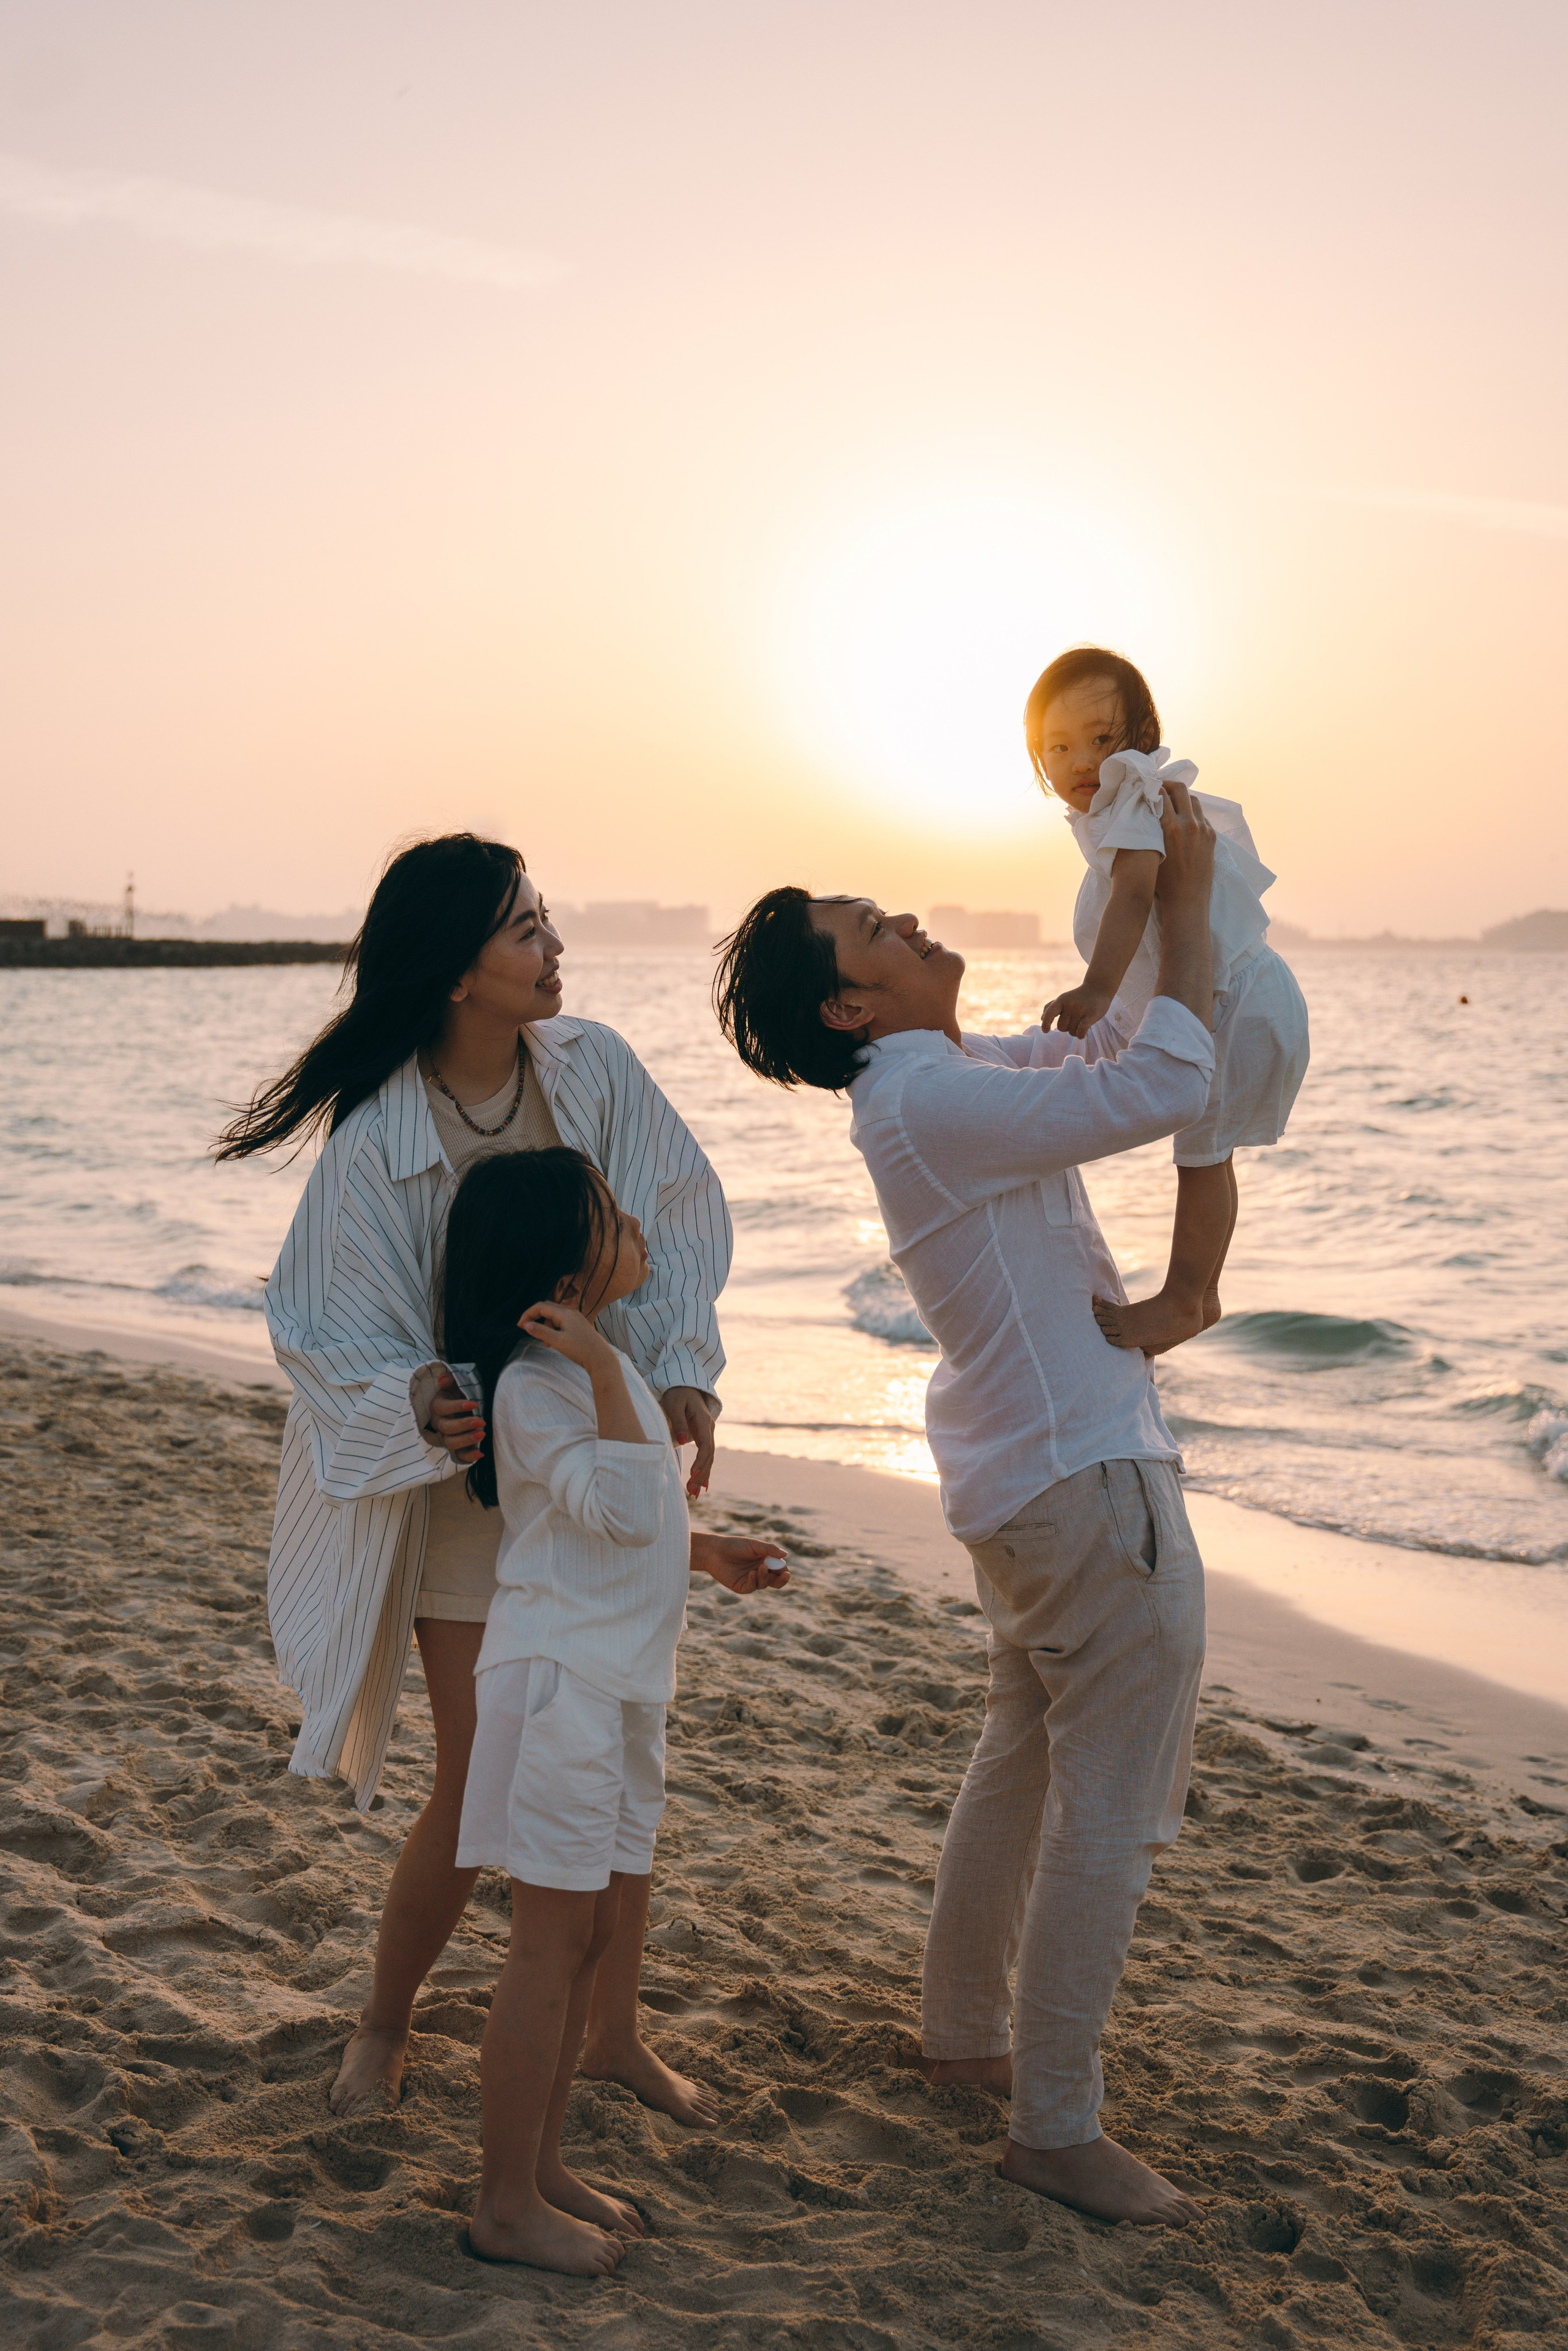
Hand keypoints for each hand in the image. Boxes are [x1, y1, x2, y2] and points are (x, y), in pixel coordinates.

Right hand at [424, 1370, 484, 1465]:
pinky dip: (468, 1457)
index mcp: (437, 1407)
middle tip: (481, 1421)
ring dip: (466, 1440)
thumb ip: (450, 1381)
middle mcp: (439, 1423)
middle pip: (446, 1428)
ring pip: (450, 1442)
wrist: (466, 1406)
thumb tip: (443, 1379)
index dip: (457, 1406)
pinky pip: (458, 1455)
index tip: (475, 1404)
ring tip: (482, 1434)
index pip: (442, 1408)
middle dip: (464, 1425)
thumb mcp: (456, 1385)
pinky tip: (480, 1454)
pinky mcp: (456, 1447)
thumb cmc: (460, 1394)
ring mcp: (446, 1436)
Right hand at [517, 1299, 614, 1371]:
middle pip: (547, 1309)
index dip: (528, 1314)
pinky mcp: (579, 1326)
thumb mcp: (558, 1341)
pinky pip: (562, 1323)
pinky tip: (554, 1343)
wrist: (601, 1358)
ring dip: (545, 1326)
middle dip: (535, 1318)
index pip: (541, 1307)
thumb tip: (526, 1325)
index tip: (520, 1326)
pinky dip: (554, 1330)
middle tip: (526, 1330)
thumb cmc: (580, 1349)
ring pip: (554, 1317)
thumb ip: (541, 1332)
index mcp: (565, 1313)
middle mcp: (571, 1312)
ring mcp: (576, 1319)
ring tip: (545, 1343)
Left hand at [661, 1386, 716, 1497]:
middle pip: (709, 1455)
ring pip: (709, 1457)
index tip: (693, 1474)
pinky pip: (706, 1455)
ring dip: (703, 1476)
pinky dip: (704, 1470)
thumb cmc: (676, 1393)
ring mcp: (707, 1432)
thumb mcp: (674, 1404)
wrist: (683, 1384)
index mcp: (703, 1420)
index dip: (700, 1461)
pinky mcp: (703, 1436)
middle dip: (702, 1474)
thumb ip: (678, 1423)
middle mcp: (709, 1428)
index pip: (705, 1445)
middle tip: (692, 1491)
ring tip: (694, 1494)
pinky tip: (702, 1485)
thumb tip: (682, 1441)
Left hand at [690, 1532, 789, 1594]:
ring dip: (765, 1577)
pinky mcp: (741, 1587)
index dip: (784, 1572)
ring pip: (764, 1584)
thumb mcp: (754, 1545)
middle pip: (776, 1581)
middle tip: (784, 1575)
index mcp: (766, 1561)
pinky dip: (754, 1581)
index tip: (785, 1571)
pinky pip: (751, 1588)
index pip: (780, 1570)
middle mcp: (760, 1572)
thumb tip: (785, 1554)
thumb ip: (769, 1549)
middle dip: (781, 1580)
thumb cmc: (735, 1545)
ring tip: (760, 1567)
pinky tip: (751, 1573)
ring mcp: (751, 1580)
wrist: (714, 1551)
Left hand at [1041, 982, 1113, 1039]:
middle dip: (1066, 1028)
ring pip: (1072, 1032)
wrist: (1098, 989)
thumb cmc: (1078, 997)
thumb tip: (1042, 1019)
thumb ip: (1051, 1007)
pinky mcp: (1092, 1014)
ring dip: (1075, 1031)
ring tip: (1081, 1022)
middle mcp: (1070, 1004)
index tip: (1045, 1031)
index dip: (1046, 1023)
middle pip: (1061, 1027)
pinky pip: (1081, 1031)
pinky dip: (1080, 1035)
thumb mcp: (1063, 998)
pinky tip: (1082, 1034)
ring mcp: (1081, 1009)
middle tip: (1074, 1021)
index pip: (1050, 1013)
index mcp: (1061, 1000)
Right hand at [1154, 775, 1214, 908]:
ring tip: (1173, 802)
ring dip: (1182, 797)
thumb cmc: (1162, 881)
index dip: (1154, 786)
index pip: (1162, 794)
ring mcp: (1204, 829)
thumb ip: (1150, 828)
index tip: (1148, 786)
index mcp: (1171, 827)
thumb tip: (1147, 808)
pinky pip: (1202, 816)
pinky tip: (1184, 819)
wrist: (1187, 899)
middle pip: (1181, 789)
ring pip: (1194, 800)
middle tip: (1160, 787)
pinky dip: (1192, 812)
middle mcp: (1190, 824)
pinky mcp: (1212, 837)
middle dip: (1169, 784)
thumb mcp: (1151, 851)